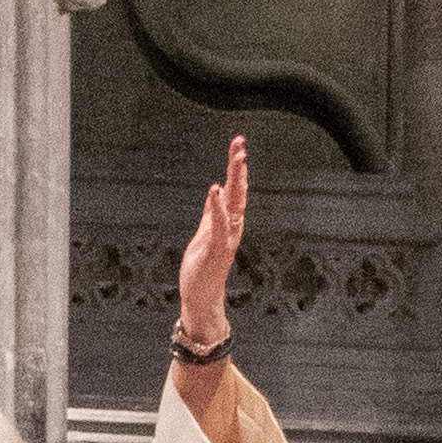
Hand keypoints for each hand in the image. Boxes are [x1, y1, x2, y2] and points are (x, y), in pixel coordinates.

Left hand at [175, 134, 251, 355]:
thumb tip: (215, 193)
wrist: (201, 298)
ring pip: (234, 204)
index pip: (234, 190)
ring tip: (238, 158)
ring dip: (235, 180)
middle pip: (238, 192)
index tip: (238, 145)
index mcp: (227, 223)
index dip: (236, 168)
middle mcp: (231, 228)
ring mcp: (226, 239)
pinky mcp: (217, 251)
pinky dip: (218, 207)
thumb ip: (211, 214)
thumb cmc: (202, 269)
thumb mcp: (204, 234)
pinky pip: (219, 225)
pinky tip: (215, 190)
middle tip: (240, 143)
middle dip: (239, 167)